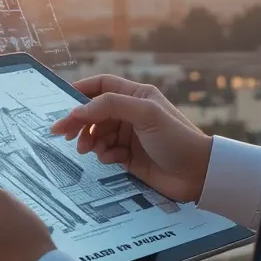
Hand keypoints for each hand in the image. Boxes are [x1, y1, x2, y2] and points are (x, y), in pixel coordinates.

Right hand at [50, 74, 212, 203]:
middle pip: (95, 111)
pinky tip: (109, 159)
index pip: (101, 85)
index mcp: (136, 95)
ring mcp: (130, 136)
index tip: (62, 104)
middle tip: (63, 134)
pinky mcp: (129, 157)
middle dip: (79, 121)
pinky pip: (106, 152)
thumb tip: (77, 110)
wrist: (198, 175)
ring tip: (87, 150)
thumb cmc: (175, 138)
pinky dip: (103, 154)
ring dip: (90, 140)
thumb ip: (110, 106)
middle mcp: (131, 113)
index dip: (80, 91)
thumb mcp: (145, 114)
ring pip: (98, 133)